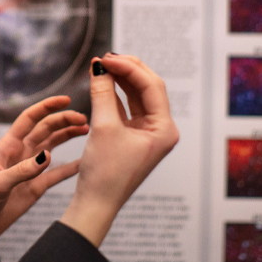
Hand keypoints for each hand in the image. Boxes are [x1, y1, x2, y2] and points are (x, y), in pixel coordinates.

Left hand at [0, 96, 88, 259]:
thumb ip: (22, 170)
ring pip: (52, 146)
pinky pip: (56, 174)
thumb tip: (48, 155)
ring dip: (67, 137)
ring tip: (86, 130)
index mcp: (7, 146)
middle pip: (45, 130)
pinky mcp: (35, 186)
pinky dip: (70, 167)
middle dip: (63, 121)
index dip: (47, 107)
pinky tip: (84, 161)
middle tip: (84, 120)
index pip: (29, 119)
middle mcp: (20, 153)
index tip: (65, 100)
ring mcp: (29, 169)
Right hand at [60, 54, 178, 246]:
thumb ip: (102, 94)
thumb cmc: (105, 172)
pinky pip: (125, 108)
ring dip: (119, 80)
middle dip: (126, 70)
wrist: (96, 203)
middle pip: (147, 88)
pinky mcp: (132, 137)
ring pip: (136, 96)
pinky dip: (113, 95)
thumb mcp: (103, 127)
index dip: (128, 67)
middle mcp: (160, 129)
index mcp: (165, 129)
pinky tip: (101, 83)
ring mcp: (147, 133)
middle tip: (104, 57)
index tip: (106, 58)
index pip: (151, 86)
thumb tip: (98, 67)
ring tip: (101, 66)